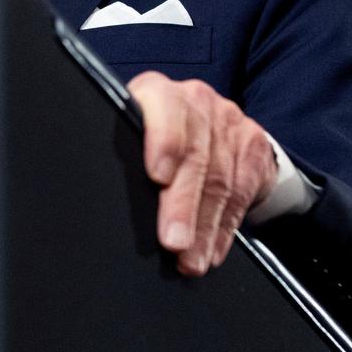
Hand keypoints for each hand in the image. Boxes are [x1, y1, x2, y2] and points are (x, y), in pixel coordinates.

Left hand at [127, 72, 277, 275]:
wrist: (211, 124)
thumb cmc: (153, 139)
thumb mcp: (132, 137)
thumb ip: (123, 157)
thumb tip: (99, 207)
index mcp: (156, 92)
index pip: (164, 108)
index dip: (163, 141)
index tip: (157, 176)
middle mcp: (195, 100)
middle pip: (194, 155)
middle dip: (183, 204)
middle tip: (173, 241)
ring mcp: (228, 120)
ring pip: (220, 179)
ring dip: (205, 227)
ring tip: (191, 260)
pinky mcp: (252, 144)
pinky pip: (241, 192)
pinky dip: (225, 227)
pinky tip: (212, 250)